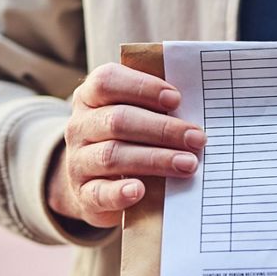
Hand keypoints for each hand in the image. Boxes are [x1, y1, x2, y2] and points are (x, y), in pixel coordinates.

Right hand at [47, 62, 205, 228]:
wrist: (97, 184)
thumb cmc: (128, 139)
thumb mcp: (135, 116)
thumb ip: (157, 107)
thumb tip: (198, 105)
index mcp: (90, 97)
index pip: (107, 82)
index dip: (143, 88)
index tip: (176, 99)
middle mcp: (80, 126)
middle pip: (118, 120)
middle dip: (162, 129)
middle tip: (197, 138)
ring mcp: (78, 161)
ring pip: (113, 155)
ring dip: (155, 159)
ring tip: (188, 164)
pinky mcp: (84, 194)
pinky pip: (99, 193)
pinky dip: (120, 192)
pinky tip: (141, 189)